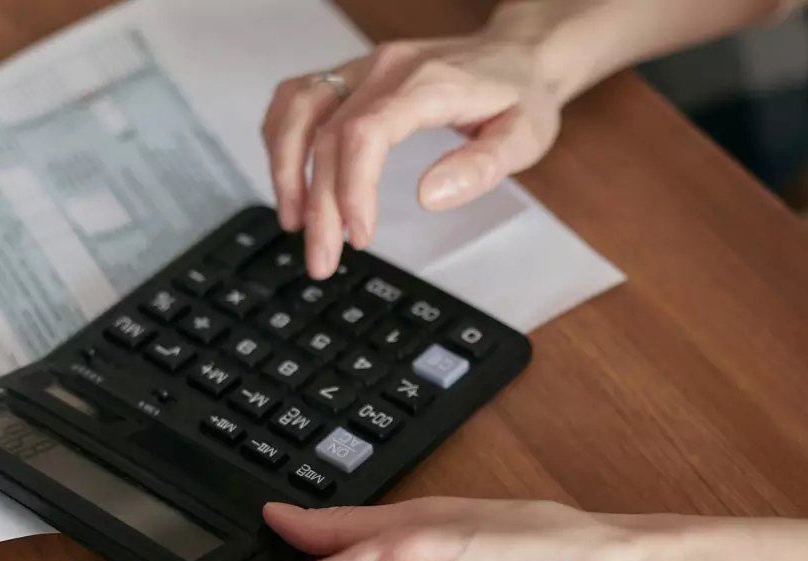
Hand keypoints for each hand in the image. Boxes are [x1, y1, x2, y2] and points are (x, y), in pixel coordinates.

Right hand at [262, 29, 566, 278]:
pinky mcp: (353, 76)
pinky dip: (282, 138)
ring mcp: (364, 68)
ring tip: (293, 221)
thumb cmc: (521, 96)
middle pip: (325, 132)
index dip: (351, 188)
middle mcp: (386, 68)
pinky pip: (298, 97)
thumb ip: (480, 167)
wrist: (518, 54)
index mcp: (429, 83)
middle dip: (316, 204)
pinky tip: (289, 179)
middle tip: (321, 258)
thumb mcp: (525, 137)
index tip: (358, 236)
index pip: (366, 132)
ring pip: (298, 108)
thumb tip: (429, 196)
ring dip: (284, 168)